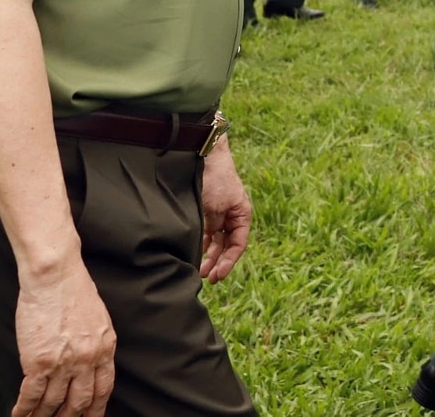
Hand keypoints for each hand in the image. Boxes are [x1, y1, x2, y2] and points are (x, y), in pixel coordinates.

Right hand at [10, 258, 115, 416]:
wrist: (55, 276)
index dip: (96, 408)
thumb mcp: (97, 319)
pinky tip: (19, 415)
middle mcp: (88, 359)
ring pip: (54, 403)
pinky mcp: (39, 362)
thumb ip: (95, 343)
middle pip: (81, 401)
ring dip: (44, 416)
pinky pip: (32, 395)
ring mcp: (64, 363)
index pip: (104, 388)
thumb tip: (87, 363)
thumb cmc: (73, 290)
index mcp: (105, 347)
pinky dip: (25, 409)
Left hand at [198, 138, 251, 282]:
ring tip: (198, 271)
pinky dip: (200, 244)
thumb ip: (211, 230)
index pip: (238, 244)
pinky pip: (205, 232)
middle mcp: (231, 216)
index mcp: (241, 215)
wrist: (203, 155)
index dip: (229, 261)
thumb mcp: (214, 208)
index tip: (218, 275)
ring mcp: (217, 214)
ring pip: (215, 241)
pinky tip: (193, 253)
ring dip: (208, 256)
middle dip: (217, 262)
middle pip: (227, 246)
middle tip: (207, 278)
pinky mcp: (204, 211)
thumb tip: (203, 250)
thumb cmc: (214, 180)